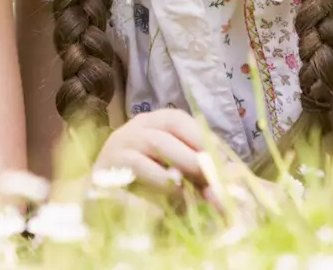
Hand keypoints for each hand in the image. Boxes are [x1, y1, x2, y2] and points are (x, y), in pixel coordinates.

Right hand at [95, 109, 224, 208]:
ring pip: (141, 156)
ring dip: (166, 176)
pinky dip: (142, 200)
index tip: (220, 162)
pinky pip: (122, 186)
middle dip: (189, 158)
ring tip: (181, 190)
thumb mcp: (174, 169)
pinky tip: (158, 212)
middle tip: (208, 181)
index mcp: (151, 123)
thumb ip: (198, 173)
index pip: (177, 120)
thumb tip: (231, 179)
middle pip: (161, 137)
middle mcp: (131, 132)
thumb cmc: (145, 178)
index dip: (200, 138)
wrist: (101, 195)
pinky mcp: (100, 179)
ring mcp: (113, 153)